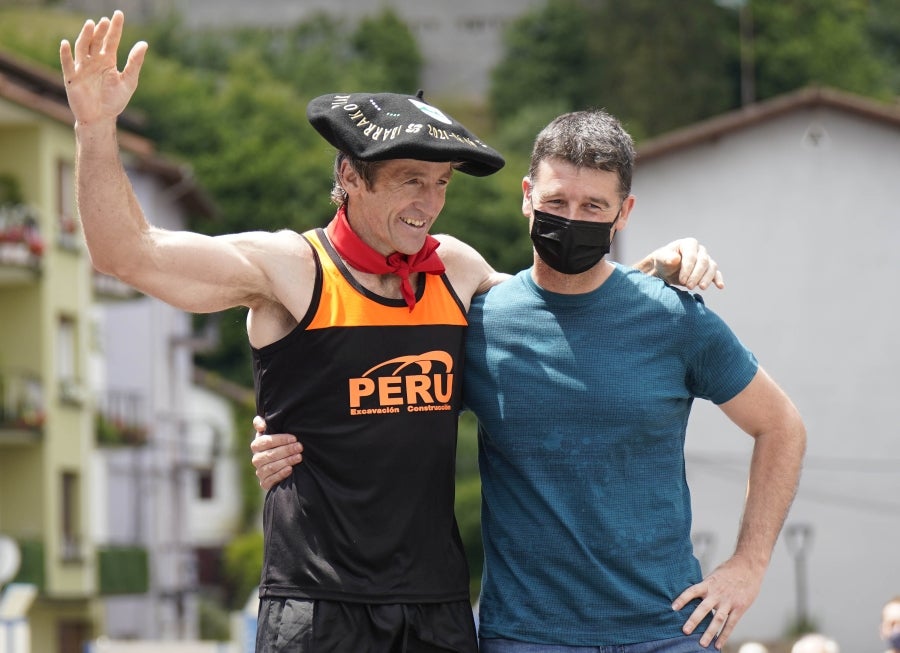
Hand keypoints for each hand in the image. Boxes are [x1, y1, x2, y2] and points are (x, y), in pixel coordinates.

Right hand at [59, 10, 146, 124]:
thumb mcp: (129, 81)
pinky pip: (68, 64)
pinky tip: (66, 43)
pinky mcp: (72, 78)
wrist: (101, 118)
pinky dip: (66, 54)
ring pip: (82, 48)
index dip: (115, 28)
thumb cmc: (114, 100)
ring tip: (91, 24)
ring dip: (85, 36)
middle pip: (96, 41)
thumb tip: (144, 44)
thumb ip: (135, 63)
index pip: (111, 40)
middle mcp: (93, 61)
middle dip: (100, 31)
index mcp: (107, 60)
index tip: (118, 14)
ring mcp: (82, 68)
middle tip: (105, 21)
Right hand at [250, 416, 303, 489]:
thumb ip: (262, 423)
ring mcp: (260, 471)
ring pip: (271, 467)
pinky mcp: (264, 483)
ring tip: (299, 457)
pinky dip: (281, 474)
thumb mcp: (271, 432)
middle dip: (286, 450)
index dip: (280, 439)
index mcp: (257, 445)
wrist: (281, 465)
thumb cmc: (278, 445)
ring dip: (286, 461)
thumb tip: (261, 424)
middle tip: (300, 447)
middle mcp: (256, 459)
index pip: (265, 441)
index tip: (294, 438)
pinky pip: (271, 479)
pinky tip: (290, 469)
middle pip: (270, 454)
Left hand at [650, 238, 724, 289]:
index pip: (691, 256)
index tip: (682, 280)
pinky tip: (720, 286)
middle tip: (689, 286)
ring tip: (701, 288)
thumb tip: (675, 259)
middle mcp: (700, 250)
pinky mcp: (709, 269)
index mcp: (688, 244)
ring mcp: (706, 259)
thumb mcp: (661, 259)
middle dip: (696, 275)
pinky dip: (718, 279)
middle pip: (703, 262)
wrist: (666, 269)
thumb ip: (666, 258)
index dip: (688, 268)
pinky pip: (716, 273)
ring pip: (711, 267)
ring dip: (707, 278)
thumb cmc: (663, 261)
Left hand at [671, 555, 764, 648]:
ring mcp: (729, 601)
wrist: (748, 566)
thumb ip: (705, 587)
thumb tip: (693, 597)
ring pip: (717, 619)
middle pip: (703, 608)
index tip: (673, 607)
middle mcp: (717, 593)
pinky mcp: (740, 607)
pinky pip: (731, 623)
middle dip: (693, 620)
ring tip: (702, 644)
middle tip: (685, 631)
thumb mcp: (714, 575)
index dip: (682, 599)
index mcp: (708, 584)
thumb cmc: (729, 571)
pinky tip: (718, 644)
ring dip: (709, 632)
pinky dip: (724, 635)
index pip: (692, 591)